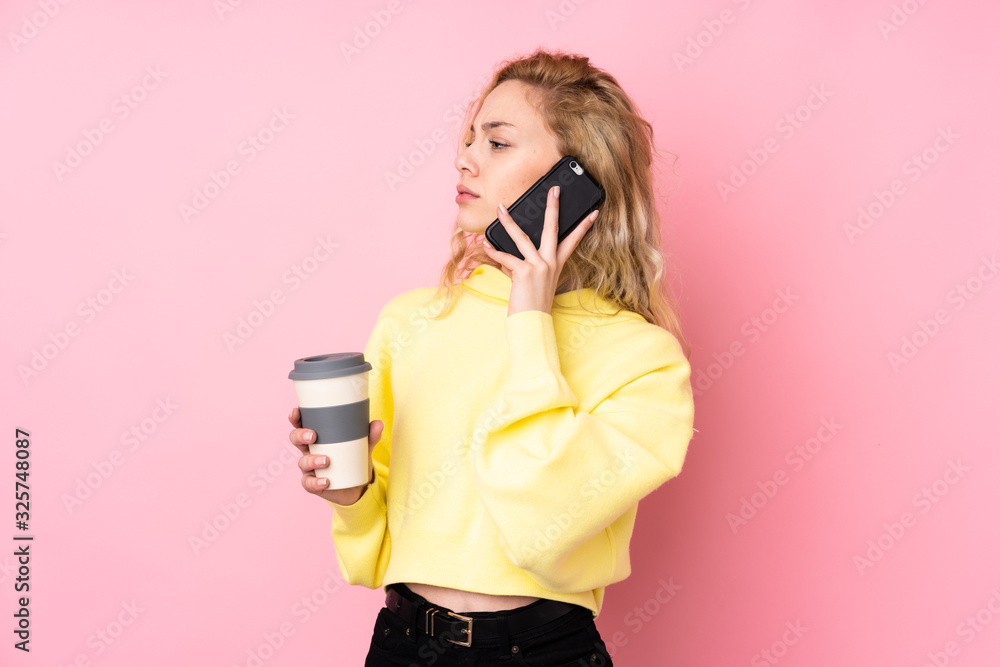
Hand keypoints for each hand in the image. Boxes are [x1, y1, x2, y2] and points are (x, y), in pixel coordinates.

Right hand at [288, 407, 382, 505]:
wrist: (358, 487)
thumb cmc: (354, 460)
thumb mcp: (363, 446)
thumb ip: (370, 436)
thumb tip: (379, 423)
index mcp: (317, 438)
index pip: (301, 424)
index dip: (295, 418)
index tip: (296, 412)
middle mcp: (309, 451)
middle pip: (296, 440)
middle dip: (300, 435)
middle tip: (313, 435)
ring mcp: (310, 468)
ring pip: (302, 462)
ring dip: (312, 460)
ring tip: (326, 460)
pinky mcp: (314, 484)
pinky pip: (309, 483)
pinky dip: (316, 482)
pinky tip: (326, 480)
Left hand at [483, 185, 598, 316]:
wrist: (532, 322)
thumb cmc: (533, 304)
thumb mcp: (534, 281)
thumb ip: (524, 264)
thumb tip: (506, 253)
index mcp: (556, 264)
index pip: (573, 240)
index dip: (584, 226)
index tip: (593, 212)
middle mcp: (550, 263)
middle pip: (552, 228)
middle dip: (552, 207)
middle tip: (554, 190)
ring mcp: (538, 266)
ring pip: (522, 238)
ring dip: (509, 222)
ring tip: (500, 209)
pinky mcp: (524, 272)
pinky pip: (506, 258)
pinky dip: (493, 251)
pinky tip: (485, 244)